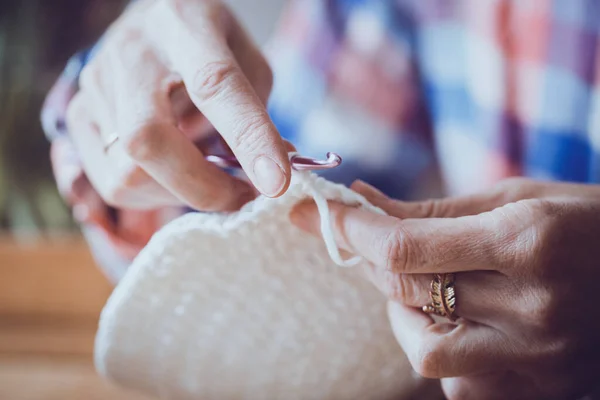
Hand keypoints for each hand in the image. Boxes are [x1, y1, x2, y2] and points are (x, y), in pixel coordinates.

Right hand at [66, 0, 289, 210]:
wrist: (153, 26)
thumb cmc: (210, 46)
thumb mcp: (248, 63)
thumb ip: (257, 116)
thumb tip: (269, 178)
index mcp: (185, 26)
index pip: (215, 85)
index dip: (247, 138)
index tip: (277, 183)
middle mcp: (131, 52)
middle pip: (148, 139)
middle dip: (203, 186)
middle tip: (243, 196)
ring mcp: (96, 85)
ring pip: (128, 173)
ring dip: (181, 193)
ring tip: (209, 176)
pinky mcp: (78, 115)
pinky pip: (112, 184)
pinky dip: (154, 194)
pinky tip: (175, 173)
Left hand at [290, 178, 599, 399]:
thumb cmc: (582, 222)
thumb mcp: (513, 198)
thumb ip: (433, 210)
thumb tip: (362, 202)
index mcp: (527, 242)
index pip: (405, 247)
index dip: (354, 229)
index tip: (327, 213)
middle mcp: (532, 306)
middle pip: (407, 291)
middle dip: (372, 260)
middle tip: (369, 240)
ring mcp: (538, 357)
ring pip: (423, 349)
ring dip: (405, 313)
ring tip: (429, 286)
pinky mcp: (541, 388)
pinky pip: (459, 383)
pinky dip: (443, 351)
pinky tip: (462, 324)